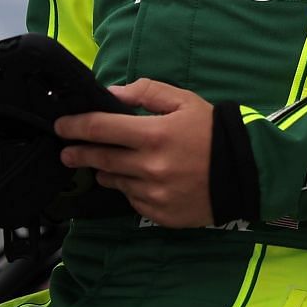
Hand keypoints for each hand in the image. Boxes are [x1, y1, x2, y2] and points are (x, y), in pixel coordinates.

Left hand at [56, 78, 215, 227]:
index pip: (100, 128)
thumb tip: (112, 94)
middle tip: (66, 151)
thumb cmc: (213, 132)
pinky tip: (138, 181)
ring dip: (105, 171)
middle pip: (100, 159)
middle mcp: (149, 167)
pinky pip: (133, 201)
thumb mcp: (184, 101)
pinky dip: (130, 189)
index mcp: (153, 134)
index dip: (75, 126)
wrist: (245, 172)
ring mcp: (153, 194)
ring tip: (104, 164)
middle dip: (78, 153)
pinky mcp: (160, 214)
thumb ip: (147, 92)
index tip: (61, 126)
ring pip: (115, 181)